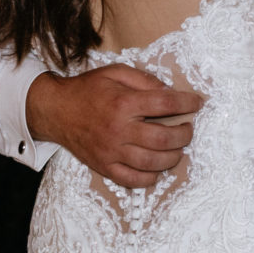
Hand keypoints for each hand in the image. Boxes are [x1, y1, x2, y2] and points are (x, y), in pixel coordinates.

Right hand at [26, 63, 203, 188]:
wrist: (56, 111)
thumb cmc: (88, 90)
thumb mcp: (115, 73)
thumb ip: (144, 80)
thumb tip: (169, 91)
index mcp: (123, 102)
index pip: (164, 103)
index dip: (186, 103)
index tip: (198, 103)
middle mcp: (118, 129)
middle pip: (163, 138)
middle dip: (184, 134)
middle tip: (188, 129)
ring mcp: (111, 151)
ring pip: (152, 162)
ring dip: (172, 157)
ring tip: (178, 149)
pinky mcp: (104, 166)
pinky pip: (133, 180)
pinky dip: (151, 177)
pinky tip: (157, 168)